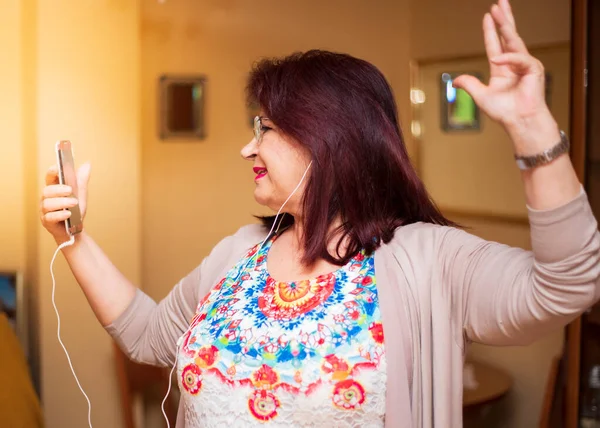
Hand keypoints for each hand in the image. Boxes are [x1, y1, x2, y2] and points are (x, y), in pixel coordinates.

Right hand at [40, 163, 90, 243]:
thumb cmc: (75, 210)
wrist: (76, 229)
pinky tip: (68, 214)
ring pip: (47, 204)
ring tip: (74, 203)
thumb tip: (87, 164)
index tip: (58, 168)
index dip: (52, 172)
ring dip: (61, 202)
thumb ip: (81, 180)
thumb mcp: (80, 194)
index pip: (50, 178)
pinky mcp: (47, 222)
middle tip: (70, 190)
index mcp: (54, 189)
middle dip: (58, 189)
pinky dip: (59, 215)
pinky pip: (50, 217)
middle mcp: (47, 199)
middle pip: (47, 191)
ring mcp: (45, 210)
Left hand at [452, 0, 554, 146]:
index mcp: (502, 68)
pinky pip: (519, 58)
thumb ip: (470, 85)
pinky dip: (508, 58)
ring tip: (498, 9)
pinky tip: (497, 60)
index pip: (495, 44)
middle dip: (503, 18)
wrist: (519, 121)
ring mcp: (525, 64)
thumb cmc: (504, 111)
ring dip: (506, 24)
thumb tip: (454, 81)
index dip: (490, 30)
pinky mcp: (533, 68)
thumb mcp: (481, 96)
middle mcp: (514, 63)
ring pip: (514, 40)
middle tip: (499, 3)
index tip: (487, 15)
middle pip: (508, 35)